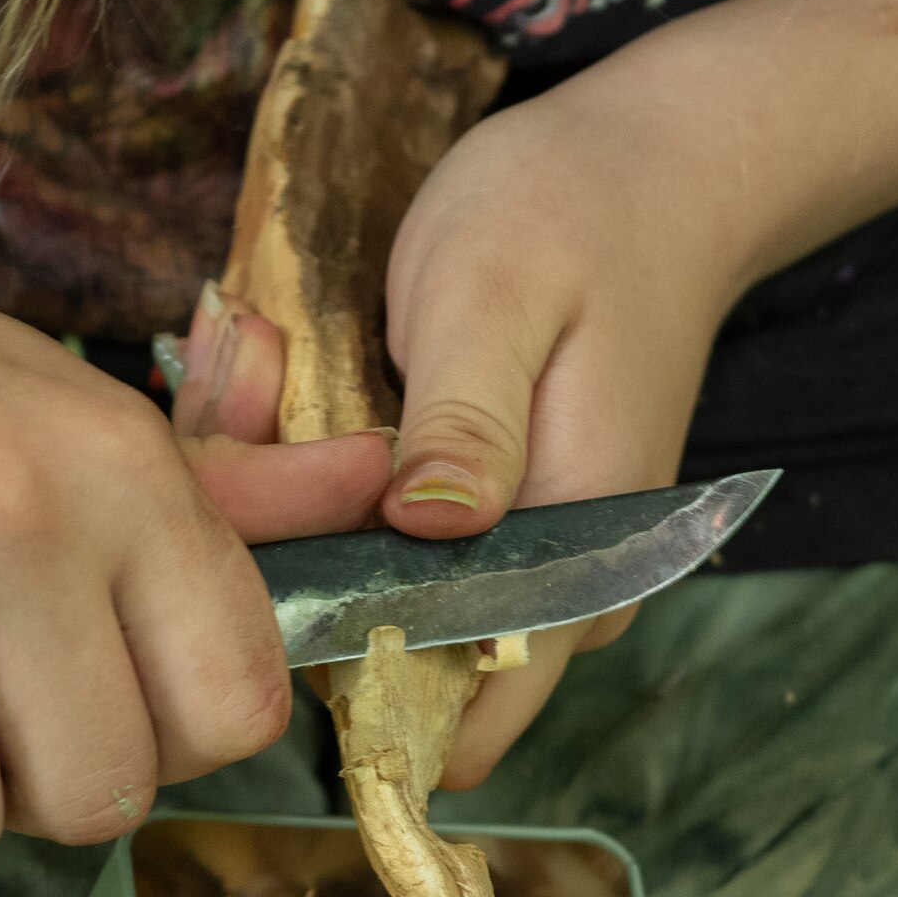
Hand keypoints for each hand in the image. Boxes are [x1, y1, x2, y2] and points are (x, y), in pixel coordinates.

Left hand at [178, 79, 747, 788]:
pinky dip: (317, 481)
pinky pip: (375, 544)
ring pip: (364, 599)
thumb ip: (465, 420)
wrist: (651, 173)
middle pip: (382, 664)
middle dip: (291, 562)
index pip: (455, 723)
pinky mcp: (480, 527)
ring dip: (292, 511)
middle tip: (246, 397)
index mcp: (569, 570)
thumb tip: (430, 527)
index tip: (264, 554)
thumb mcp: (497, 294)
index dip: (339, 676)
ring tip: (262, 366)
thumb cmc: (574, 218)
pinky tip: (289, 377)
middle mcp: (548, 600)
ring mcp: (515, 567)